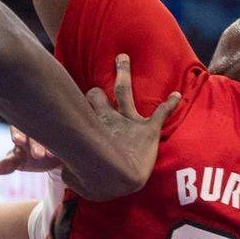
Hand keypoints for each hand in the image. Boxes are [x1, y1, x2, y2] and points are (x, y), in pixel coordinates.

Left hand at [0, 127, 62, 176]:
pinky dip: (66, 140)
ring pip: (51, 131)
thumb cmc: (33, 157)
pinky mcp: (68, 132)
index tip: (18, 142)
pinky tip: (66, 149)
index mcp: (22, 127)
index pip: (17, 127)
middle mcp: (38, 123)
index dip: (17, 133)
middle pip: (35, 130)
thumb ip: (9, 163)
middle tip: (38, 156)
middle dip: (36, 144)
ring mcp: (54, 127)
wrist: (57, 158)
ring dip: (50, 143)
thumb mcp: (21, 160)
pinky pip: (66, 133)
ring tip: (51, 155)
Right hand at [68, 54, 180, 198]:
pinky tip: (177, 94)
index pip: (79, 111)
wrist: (119, 177)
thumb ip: (69, 169)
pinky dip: (170, 103)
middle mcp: (107, 119)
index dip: (75, 108)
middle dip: (95, 92)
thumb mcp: (74, 174)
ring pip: (123, 90)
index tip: (69, 105)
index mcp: (90, 129)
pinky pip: (161, 112)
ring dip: (123, 73)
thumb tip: (63, 171)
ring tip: (122, 58)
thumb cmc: (95, 180)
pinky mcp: (148, 129)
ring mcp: (129, 122)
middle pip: (97, 96)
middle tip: (94, 89)